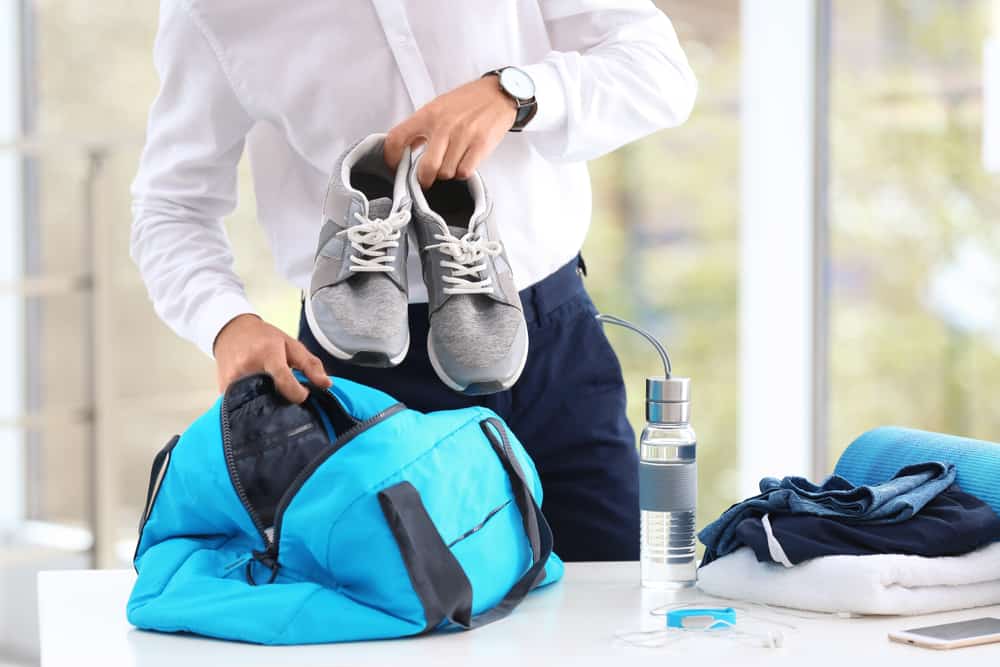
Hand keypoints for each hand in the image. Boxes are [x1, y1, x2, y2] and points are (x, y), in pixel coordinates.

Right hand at [213, 314, 330, 402]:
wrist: (231, 331)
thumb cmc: (264, 338)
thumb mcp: (291, 344)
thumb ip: (310, 364)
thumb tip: (326, 384)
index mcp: (267, 353)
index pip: (284, 379)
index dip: (297, 392)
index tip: (304, 394)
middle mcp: (248, 366)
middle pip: (270, 395)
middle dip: (283, 401)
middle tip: (288, 397)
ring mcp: (233, 379)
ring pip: (256, 403)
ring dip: (268, 405)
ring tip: (274, 397)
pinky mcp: (223, 389)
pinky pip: (242, 405)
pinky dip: (253, 405)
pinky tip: (259, 399)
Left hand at [384, 76, 516, 187]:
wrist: (499, 93)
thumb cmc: (468, 101)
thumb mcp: (438, 107)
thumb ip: (421, 128)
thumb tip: (405, 149)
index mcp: (428, 114)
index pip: (397, 138)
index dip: (391, 158)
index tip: (395, 166)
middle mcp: (444, 125)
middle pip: (426, 168)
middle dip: (425, 179)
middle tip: (426, 179)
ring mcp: (463, 135)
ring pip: (446, 173)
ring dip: (447, 174)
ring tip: (451, 163)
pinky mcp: (481, 145)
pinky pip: (464, 172)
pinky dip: (463, 172)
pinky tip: (464, 162)